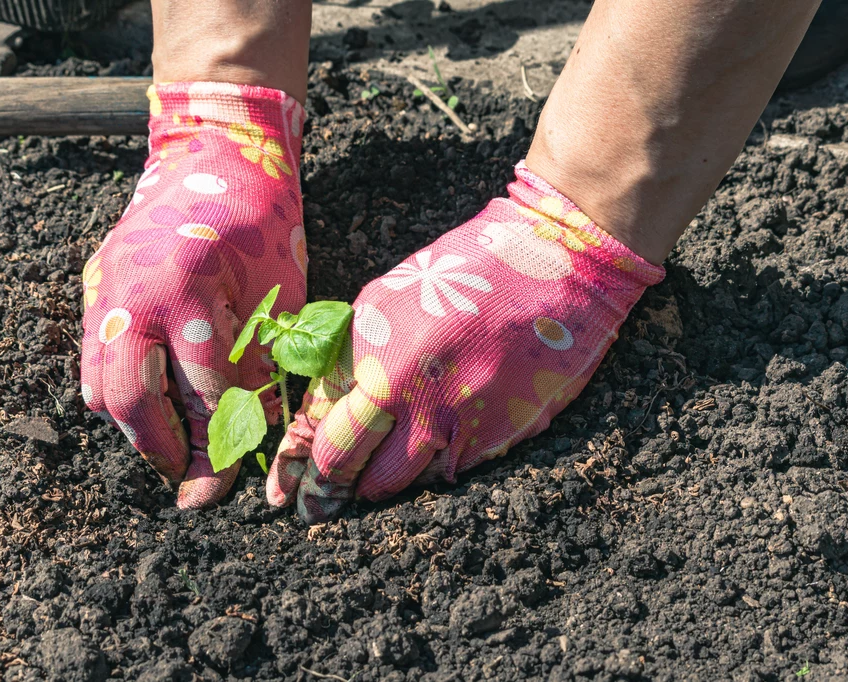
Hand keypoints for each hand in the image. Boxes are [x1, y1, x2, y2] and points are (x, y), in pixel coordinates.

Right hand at [81, 82, 306, 507]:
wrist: (215, 155)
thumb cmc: (262, 222)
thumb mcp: (281, 293)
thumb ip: (264, 360)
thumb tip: (255, 433)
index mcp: (194, 290)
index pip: (205, 392)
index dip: (221, 444)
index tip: (226, 483)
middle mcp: (136, 293)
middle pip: (133, 400)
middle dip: (164, 451)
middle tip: (191, 480)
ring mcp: (106, 289)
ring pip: (100, 386)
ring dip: (136, 428)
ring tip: (174, 447)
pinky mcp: (94, 287)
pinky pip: (93, 359)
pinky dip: (120, 392)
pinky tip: (155, 405)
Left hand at [267, 161, 662, 521]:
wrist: (559, 259)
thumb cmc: (473, 270)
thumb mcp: (396, 297)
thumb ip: (358, 355)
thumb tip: (325, 413)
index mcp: (371, 342)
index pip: (317, 423)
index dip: (296, 465)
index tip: (288, 493)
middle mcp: (403, 383)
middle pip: (345, 465)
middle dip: (327, 493)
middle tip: (319, 508)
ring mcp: (452, 414)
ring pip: (395, 482)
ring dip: (382, 486)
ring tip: (377, 484)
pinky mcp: (496, 433)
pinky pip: (449, 475)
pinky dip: (437, 470)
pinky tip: (441, 451)